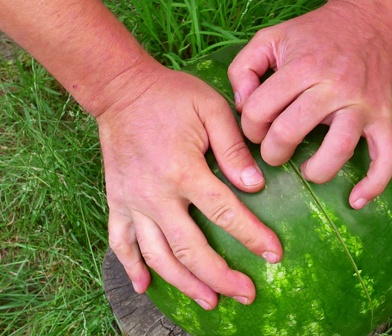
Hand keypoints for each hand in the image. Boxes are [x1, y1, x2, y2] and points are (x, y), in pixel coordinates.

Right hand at [96, 67, 281, 309]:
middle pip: (191, 249)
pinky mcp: (116, 201)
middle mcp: (156, 194)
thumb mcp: (211, 109)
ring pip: (157, 255)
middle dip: (221, 277)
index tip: (274, 255)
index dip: (252, 237)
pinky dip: (131, 268)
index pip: (225, 213)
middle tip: (246, 294)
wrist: (121, 90)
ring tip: (209, 302)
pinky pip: (120, 242)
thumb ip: (233, 148)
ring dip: (184, 283)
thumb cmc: (172, 96)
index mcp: (183, 170)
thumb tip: (254, 186)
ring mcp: (132, 201)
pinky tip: (145, 287)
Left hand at [229, 0, 391, 208]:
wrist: (366, 22)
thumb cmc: (311, 34)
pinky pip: (387, 156)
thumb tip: (241, 107)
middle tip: (274, 149)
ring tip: (305, 170)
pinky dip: (374, 183)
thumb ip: (243, 68)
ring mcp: (362, 104)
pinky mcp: (383, 117)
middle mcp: (334, 86)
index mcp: (302, 67)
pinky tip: (356, 200)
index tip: (256, 126)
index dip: (249, 126)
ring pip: (338, 148)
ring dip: (315, 170)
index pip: (260, 110)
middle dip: (272, 151)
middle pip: (291, 132)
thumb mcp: (269, 38)